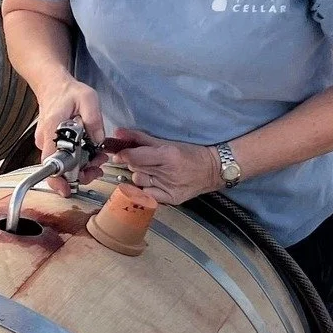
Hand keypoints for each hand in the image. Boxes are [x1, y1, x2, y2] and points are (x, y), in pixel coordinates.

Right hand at [32, 76, 105, 194]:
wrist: (53, 86)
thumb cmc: (68, 91)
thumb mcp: (88, 99)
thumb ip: (94, 120)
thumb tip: (98, 142)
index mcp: (52, 128)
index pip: (50, 161)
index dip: (58, 178)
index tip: (67, 188)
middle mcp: (45, 140)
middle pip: (58, 168)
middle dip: (79, 174)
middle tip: (97, 168)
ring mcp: (46, 143)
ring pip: (62, 165)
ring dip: (81, 168)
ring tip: (98, 160)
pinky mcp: (51, 145)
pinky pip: (63, 159)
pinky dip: (77, 161)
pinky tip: (90, 155)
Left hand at [107, 129, 221, 206]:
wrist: (214, 169)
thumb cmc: (191, 152)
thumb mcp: (167, 142)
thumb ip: (141, 138)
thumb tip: (118, 133)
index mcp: (168, 155)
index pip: (135, 157)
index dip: (123, 154)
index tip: (119, 153)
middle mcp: (168, 173)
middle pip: (136, 169)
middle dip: (135, 163)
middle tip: (143, 160)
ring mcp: (170, 188)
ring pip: (139, 181)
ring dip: (141, 175)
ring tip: (153, 171)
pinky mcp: (172, 199)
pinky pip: (147, 195)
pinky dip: (147, 188)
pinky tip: (156, 183)